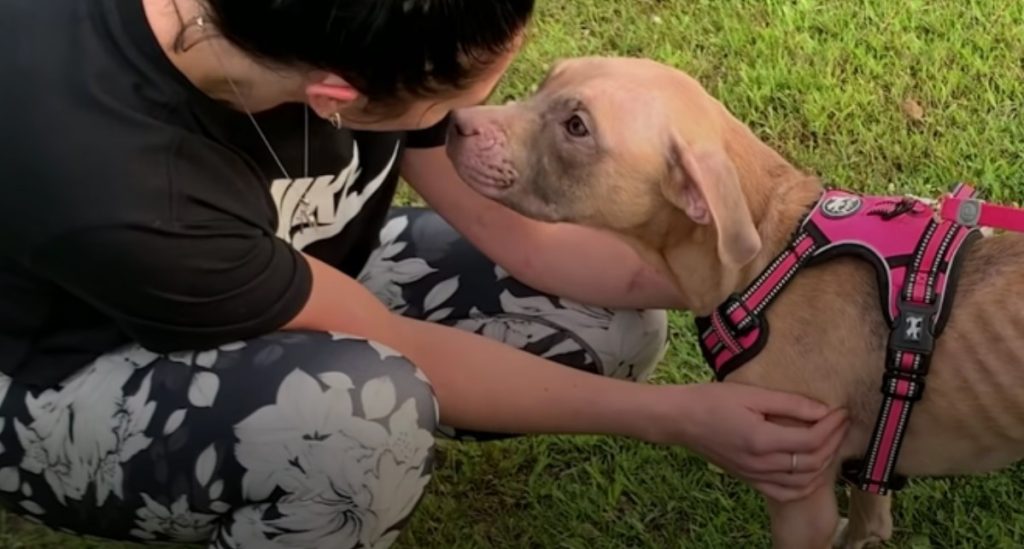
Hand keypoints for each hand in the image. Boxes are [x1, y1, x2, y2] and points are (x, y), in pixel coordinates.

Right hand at [647, 383, 848, 502]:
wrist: (682, 420)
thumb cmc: (713, 400)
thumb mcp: (752, 394)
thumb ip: (789, 404)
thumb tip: (823, 411)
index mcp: (761, 439)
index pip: (811, 439)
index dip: (832, 426)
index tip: (840, 411)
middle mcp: (760, 463)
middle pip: (812, 461)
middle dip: (833, 442)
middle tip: (840, 423)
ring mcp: (754, 475)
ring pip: (803, 482)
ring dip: (824, 464)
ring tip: (830, 442)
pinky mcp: (749, 480)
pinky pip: (785, 492)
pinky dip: (805, 485)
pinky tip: (813, 471)